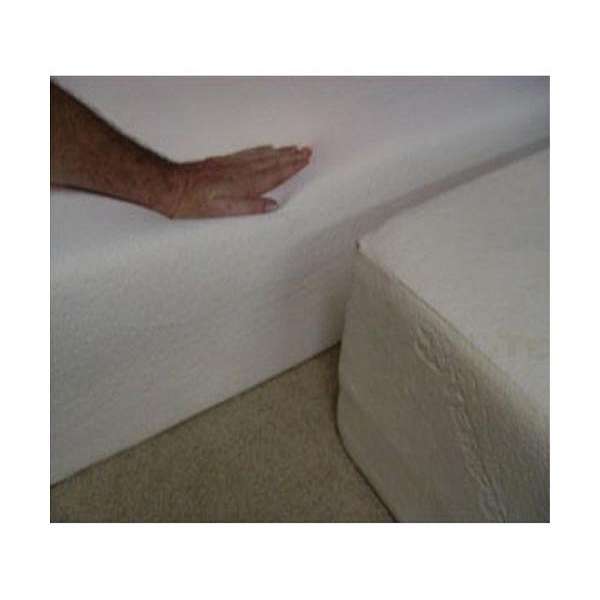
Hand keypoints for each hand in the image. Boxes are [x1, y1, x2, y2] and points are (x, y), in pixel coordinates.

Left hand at [165, 145, 311, 217]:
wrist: (168, 185)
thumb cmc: (192, 203)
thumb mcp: (221, 211)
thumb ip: (248, 207)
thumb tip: (273, 206)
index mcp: (242, 185)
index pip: (273, 174)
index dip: (291, 167)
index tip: (306, 159)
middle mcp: (239, 172)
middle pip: (271, 162)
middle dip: (290, 156)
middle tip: (308, 150)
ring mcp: (230, 165)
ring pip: (261, 156)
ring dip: (279, 152)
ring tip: (294, 148)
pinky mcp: (222, 162)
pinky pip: (248, 153)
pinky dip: (261, 150)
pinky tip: (267, 148)